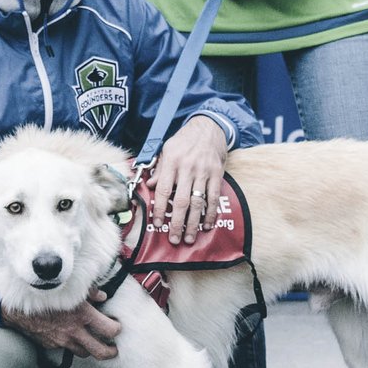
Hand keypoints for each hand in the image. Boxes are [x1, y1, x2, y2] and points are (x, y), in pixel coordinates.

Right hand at [1, 288, 120, 359]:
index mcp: (83, 315)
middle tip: (113, 349)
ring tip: (95, 345)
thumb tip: (103, 297)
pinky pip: (68, 350)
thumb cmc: (46, 294)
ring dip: (91, 350)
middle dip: (110, 352)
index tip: (116, 326)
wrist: (19, 307)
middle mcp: (75, 331)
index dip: (116, 329)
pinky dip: (74, 347)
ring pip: (85, 354)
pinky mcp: (53, 346)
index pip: (109, 330)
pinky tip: (75, 340)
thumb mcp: (70, 288)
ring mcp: (63, 341)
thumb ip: (90, 293)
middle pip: (100, 351)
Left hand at [147, 116, 227, 244]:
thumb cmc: (184, 140)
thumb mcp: (167, 149)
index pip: (164, 190)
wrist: (209, 128)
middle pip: (181, 201)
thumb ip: (159, 168)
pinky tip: (207, 225)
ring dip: (193, 222)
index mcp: (172, 161)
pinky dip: (211, 213)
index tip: (157, 223)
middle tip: (174, 239)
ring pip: (198, 202)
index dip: (159, 209)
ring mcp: (204, 171)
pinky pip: (214, 197)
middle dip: (177, 222)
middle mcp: (188, 167)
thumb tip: (151, 184)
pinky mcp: (217, 174)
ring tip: (189, 237)